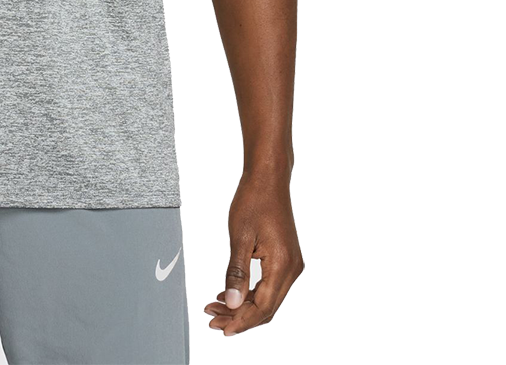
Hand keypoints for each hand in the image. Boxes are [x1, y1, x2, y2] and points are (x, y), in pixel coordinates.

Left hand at [202, 166, 303, 336]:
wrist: (268, 179)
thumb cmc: (253, 201)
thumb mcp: (240, 237)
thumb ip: (236, 273)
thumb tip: (231, 303)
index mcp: (282, 265)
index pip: (262, 306)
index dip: (240, 319)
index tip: (220, 326)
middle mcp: (292, 268)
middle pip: (266, 307)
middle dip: (239, 316)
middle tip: (213, 320)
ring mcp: (291, 264)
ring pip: (268, 298)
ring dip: (243, 306)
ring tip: (217, 308)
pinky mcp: (285, 259)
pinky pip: (269, 286)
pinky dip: (250, 293)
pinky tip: (231, 294)